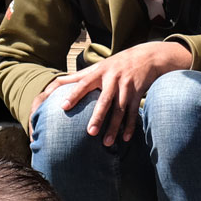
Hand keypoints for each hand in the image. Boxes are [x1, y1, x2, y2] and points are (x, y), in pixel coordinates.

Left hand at [47, 42, 192, 146]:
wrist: (147, 57)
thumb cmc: (116, 64)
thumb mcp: (99, 66)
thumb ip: (80, 76)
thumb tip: (53, 86)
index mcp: (99, 72)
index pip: (84, 83)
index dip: (74, 95)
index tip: (63, 106)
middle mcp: (113, 79)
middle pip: (104, 100)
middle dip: (98, 117)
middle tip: (90, 133)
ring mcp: (126, 86)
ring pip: (119, 110)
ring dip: (114, 127)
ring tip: (107, 143)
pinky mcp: (138, 93)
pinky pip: (133, 112)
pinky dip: (130, 125)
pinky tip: (125, 138)